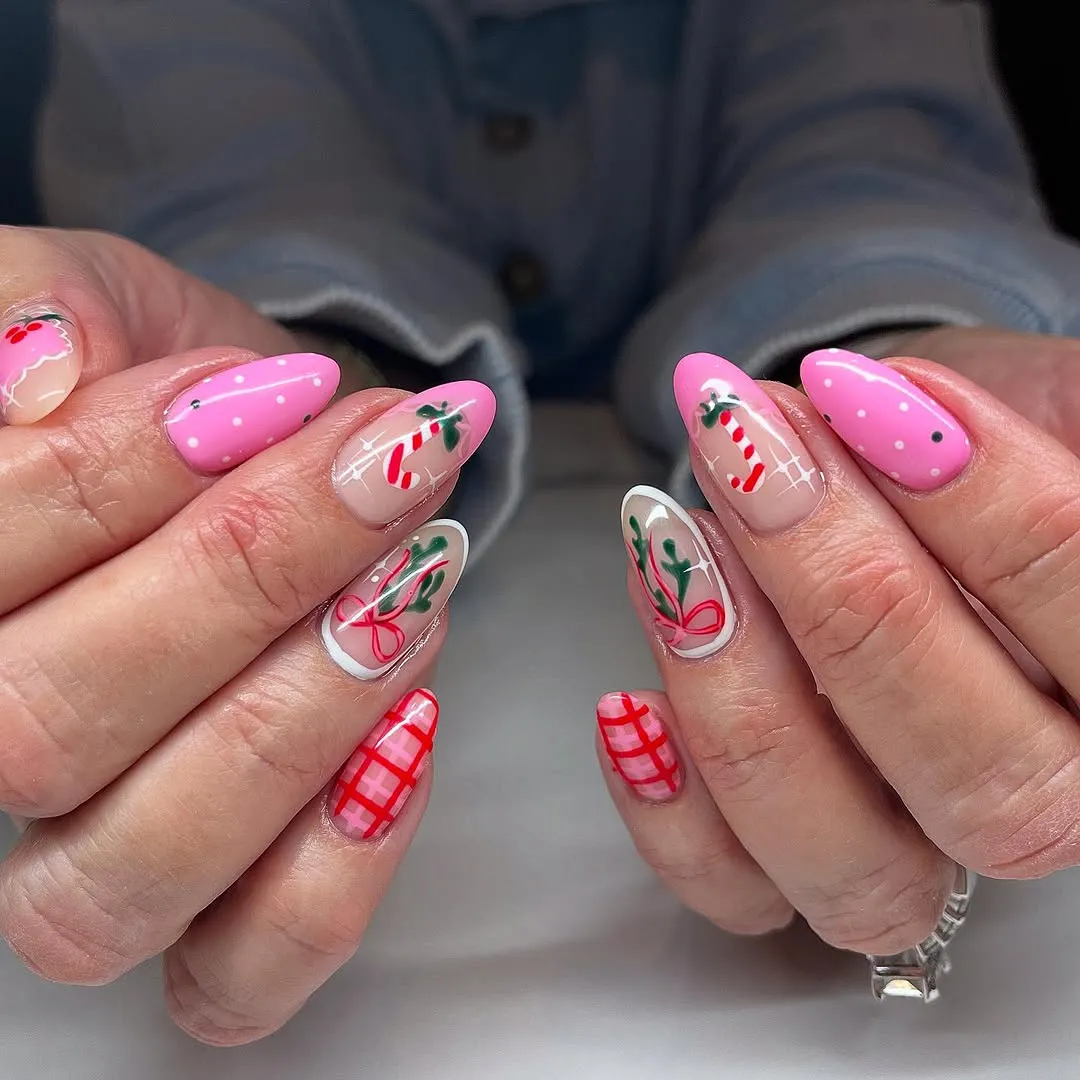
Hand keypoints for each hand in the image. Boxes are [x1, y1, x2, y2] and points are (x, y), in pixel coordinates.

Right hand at [0, 227, 496, 1043]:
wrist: (285, 448)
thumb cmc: (185, 385)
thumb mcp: (104, 303)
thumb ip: (36, 314)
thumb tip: (29, 381)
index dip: (121, 477)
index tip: (273, 395)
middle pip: (47, 726)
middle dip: (244, 576)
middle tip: (384, 466)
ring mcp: (92, 861)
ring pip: (135, 866)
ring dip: (298, 714)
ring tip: (413, 580)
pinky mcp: (214, 918)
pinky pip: (242, 971)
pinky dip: (336, 868)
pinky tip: (414, 722)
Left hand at [599, 348, 1079, 956]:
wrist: (879, 478)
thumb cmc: (943, 443)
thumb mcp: (1019, 406)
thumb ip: (1014, 436)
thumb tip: (911, 423)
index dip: (985, 510)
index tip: (866, 398)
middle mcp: (1035, 800)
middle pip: (974, 772)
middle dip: (842, 595)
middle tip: (750, 458)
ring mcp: (910, 849)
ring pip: (853, 861)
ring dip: (743, 698)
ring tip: (673, 545)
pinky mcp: (789, 862)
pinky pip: (738, 895)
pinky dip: (669, 814)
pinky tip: (627, 704)